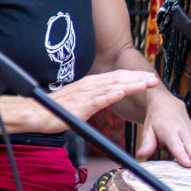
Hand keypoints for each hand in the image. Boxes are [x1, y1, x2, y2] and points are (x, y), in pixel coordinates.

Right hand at [4, 71, 156, 136]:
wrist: (35, 114)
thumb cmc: (53, 110)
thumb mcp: (77, 102)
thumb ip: (91, 98)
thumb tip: (102, 98)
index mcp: (88, 84)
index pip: (115, 78)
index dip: (133, 77)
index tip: (148, 78)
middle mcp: (88, 86)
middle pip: (117, 79)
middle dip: (138, 78)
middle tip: (155, 79)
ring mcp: (85, 95)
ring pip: (112, 87)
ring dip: (131, 84)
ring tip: (147, 83)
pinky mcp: (80, 105)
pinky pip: (99, 99)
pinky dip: (112, 95)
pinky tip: (122, 92)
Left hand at [134, 91, 190, 169]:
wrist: (166, 104)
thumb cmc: (155, 119)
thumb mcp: (147, 129)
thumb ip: (147, 143)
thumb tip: (141, 155)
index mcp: (169, 130)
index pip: (176, 144)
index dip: (181, 154)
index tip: (187, 163)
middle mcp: (183, 131)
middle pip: (190, 146)